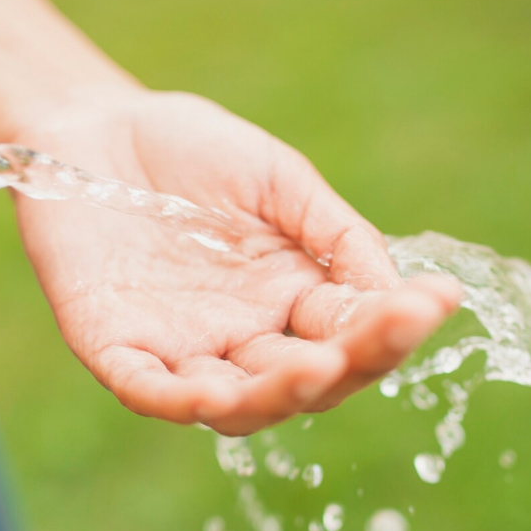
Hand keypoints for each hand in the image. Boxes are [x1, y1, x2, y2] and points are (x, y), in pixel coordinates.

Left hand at [12, 91, 459, 435]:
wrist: (93, 128)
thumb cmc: (191, 150)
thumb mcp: (279, 179)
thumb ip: (335, 234)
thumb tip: (398, 292)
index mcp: (294, 299)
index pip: (355, 333)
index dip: (395, 325)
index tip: (436, 299)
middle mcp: (247, 337)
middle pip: (306, 381)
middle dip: (345, 363)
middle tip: (371, 338)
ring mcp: (182, 349)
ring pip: (237, 402)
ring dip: (273, 396)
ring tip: (308, 372)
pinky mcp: (116, 347)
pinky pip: (147, 388)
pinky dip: (175, 397)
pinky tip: (207, 393)